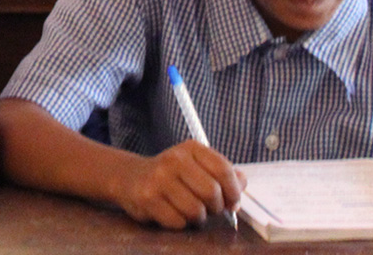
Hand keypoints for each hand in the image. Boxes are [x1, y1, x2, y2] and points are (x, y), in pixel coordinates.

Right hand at [111, 140, 244, 229]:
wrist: (130, 177)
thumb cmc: (171, 174)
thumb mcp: (197, 165)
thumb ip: (222, 172)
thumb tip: (242, 183)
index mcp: (191, 148)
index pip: (223, 170)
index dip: (234, 191)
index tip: (233, 202)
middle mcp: (174, 159)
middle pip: (212, 192)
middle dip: (216, 207)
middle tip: (210, 208)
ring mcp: (158, 179)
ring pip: (196, 210)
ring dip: (198, 217)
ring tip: (190, 210)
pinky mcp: (147, 198)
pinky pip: (178, 221)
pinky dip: (180, 223)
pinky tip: (173, 213)